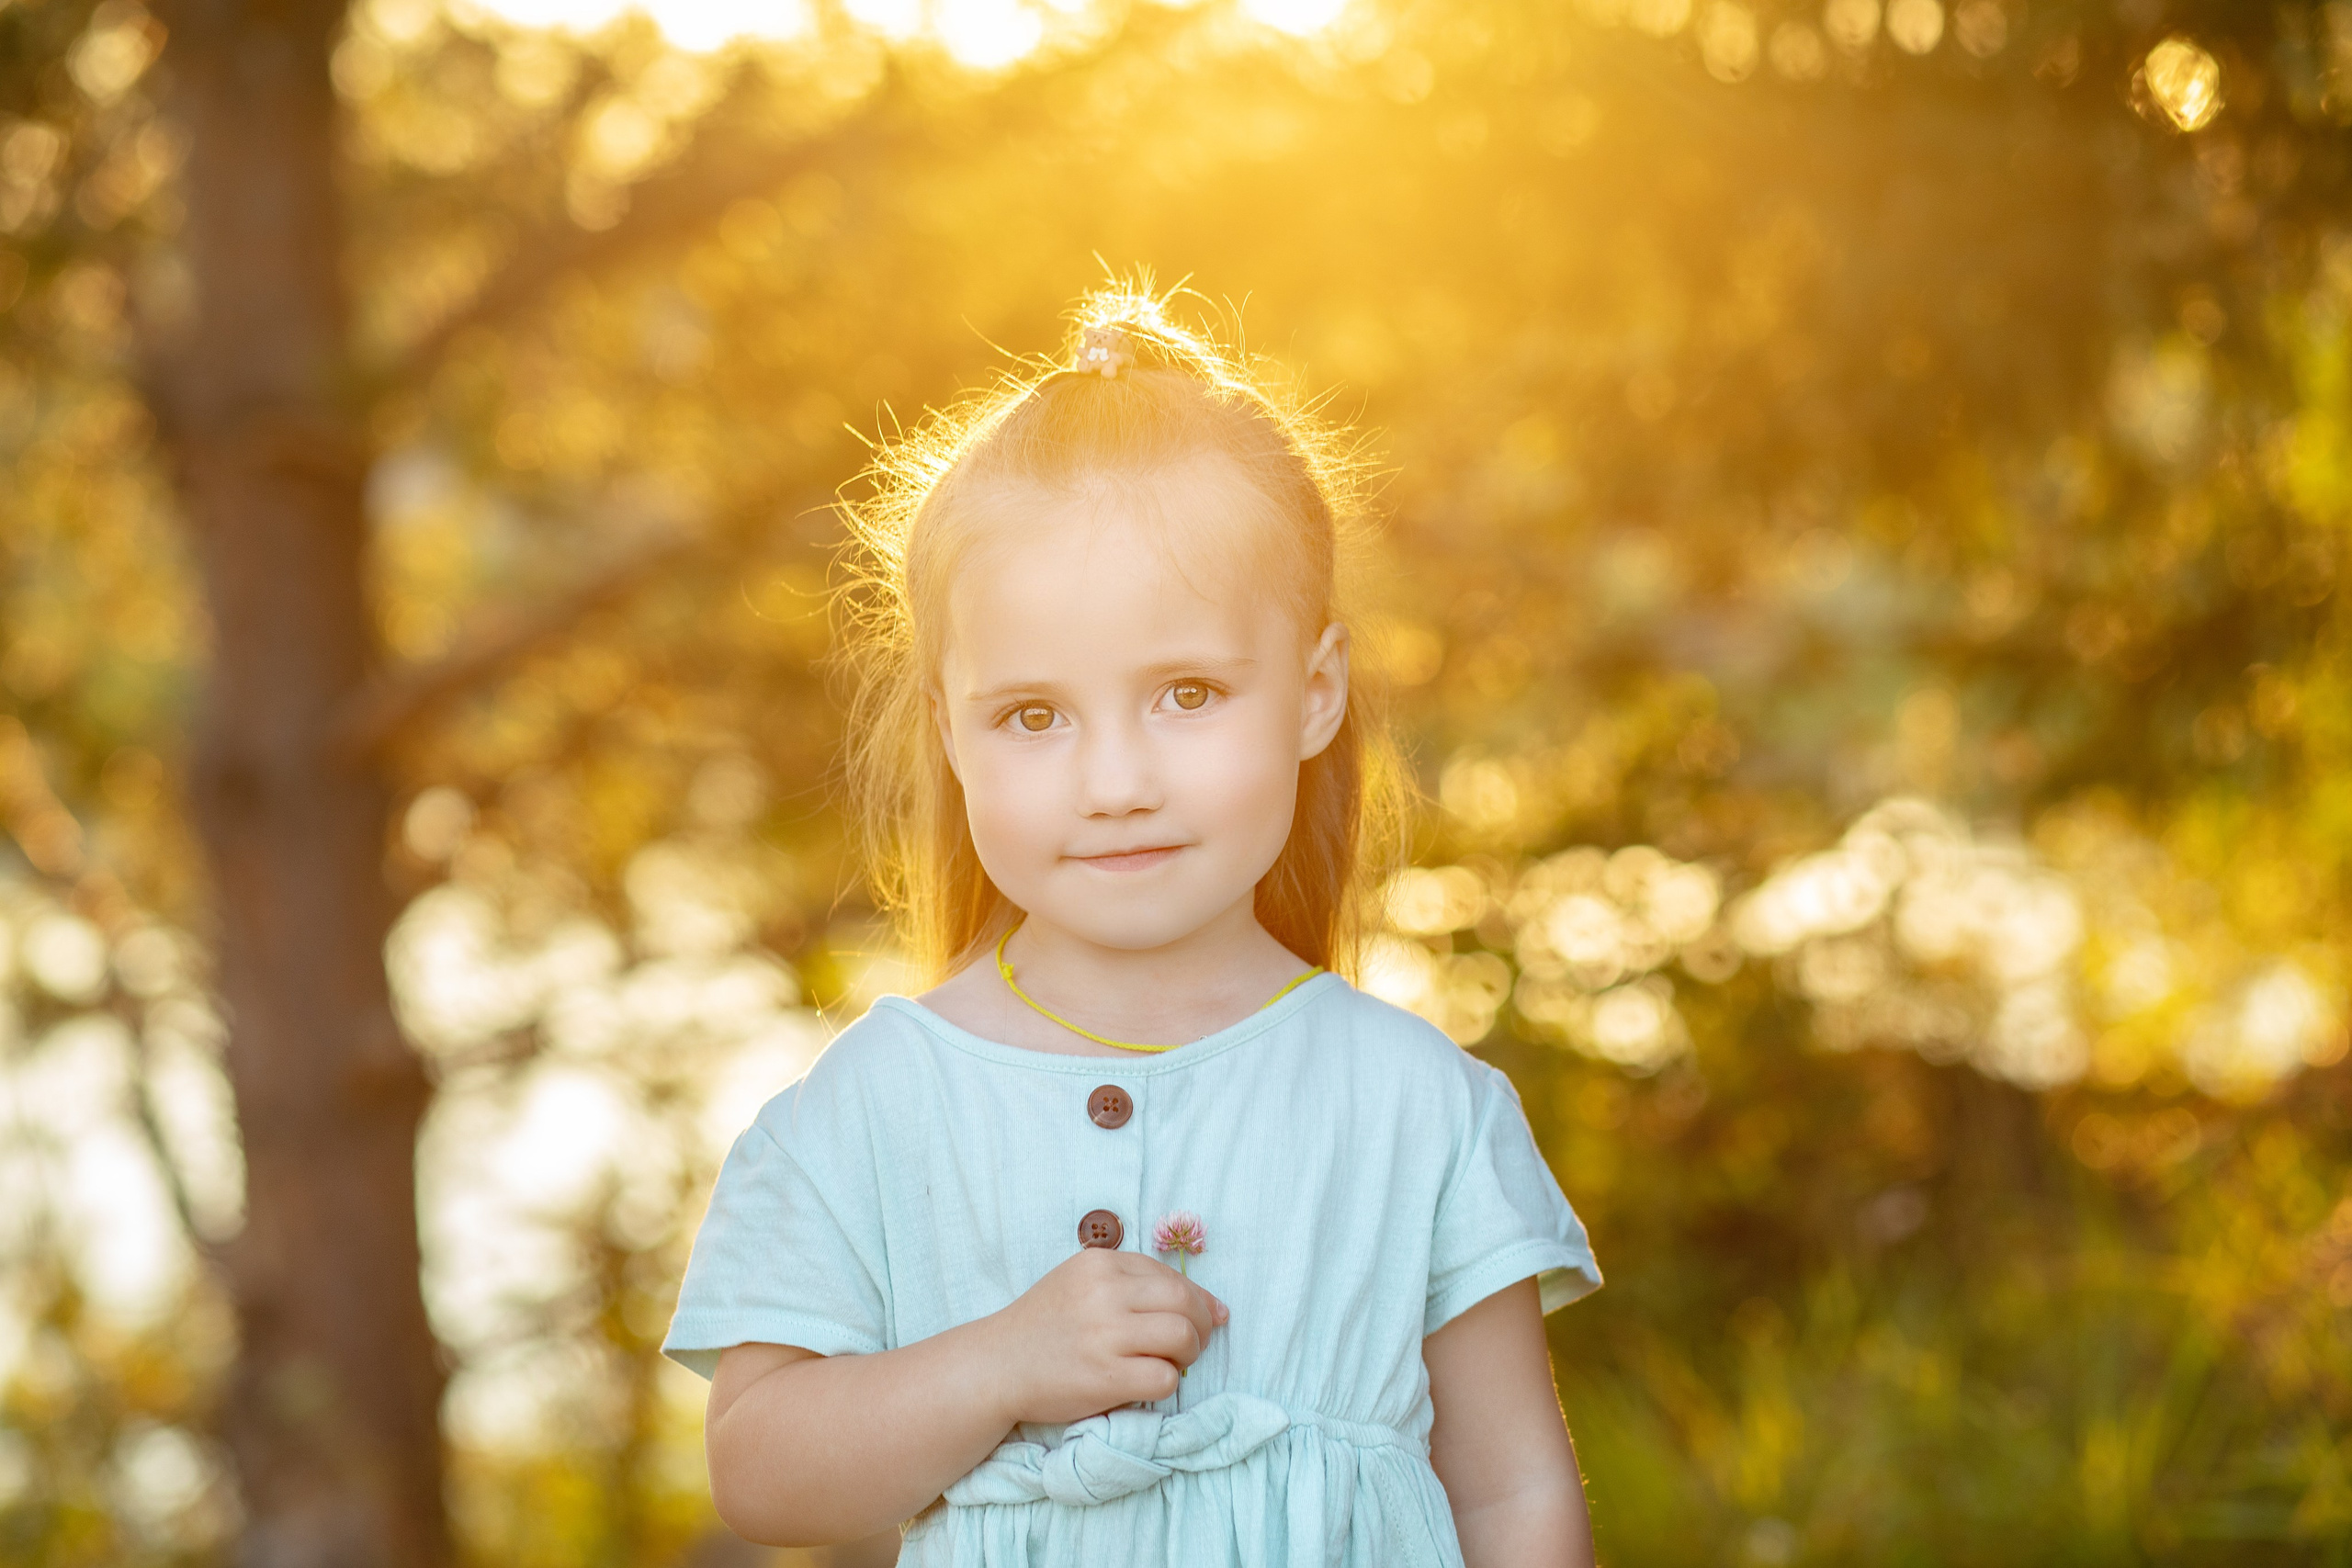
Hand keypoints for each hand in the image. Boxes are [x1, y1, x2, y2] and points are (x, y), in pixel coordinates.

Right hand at [980, 1247, 1228, 1425]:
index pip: (1170, 1275)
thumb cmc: (1045, 1325)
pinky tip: (1147, 1382)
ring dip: (1188, 1353)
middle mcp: (1104, 1294)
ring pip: (1182, 1336)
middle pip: (1183, 1302)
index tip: (1204, 1317)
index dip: (1196, 1298)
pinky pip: (1165, 1378)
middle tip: (1192, 1343)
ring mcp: (1105, 1336)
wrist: (997, 1365)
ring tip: (1171, 1361)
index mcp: (1099, 1264)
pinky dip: (1166, 1382)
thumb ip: (1134, 1284)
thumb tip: (1215, 1306)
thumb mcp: (1081, 1283)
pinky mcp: (1105, 1378)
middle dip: (1201, 1324)